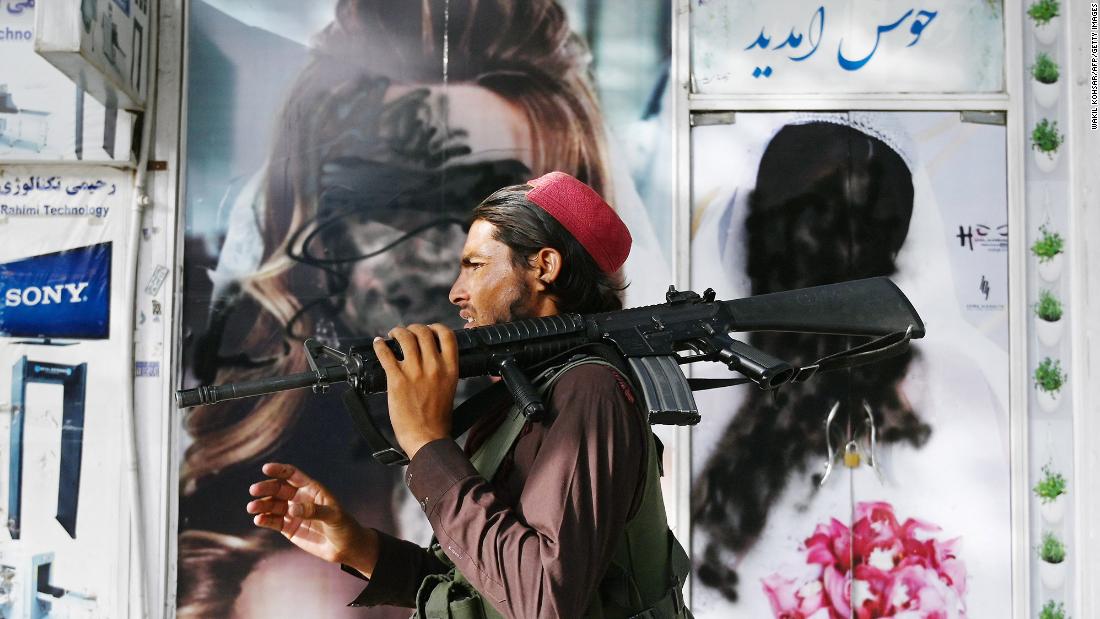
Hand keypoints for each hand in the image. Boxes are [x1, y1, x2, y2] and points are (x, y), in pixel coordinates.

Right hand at [247, 462, 378, 575]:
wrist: (344, 547)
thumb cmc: (343, 526)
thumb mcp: (333, 516)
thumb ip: (313, 511)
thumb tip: (292, 508)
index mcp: (311, 489)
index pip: (292, 475)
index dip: (279, 470)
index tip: (266, 468)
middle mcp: (299, 498)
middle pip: (278, 489)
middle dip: (266, 488)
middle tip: (254, 490)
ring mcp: (292, 513)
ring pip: (273, 505)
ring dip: (261, 505)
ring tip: (252, 508)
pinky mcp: (288, 528)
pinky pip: (273, 521)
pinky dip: (265, 519)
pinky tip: (258, 520)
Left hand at [373, 323, 458, 458]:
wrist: (427, 438)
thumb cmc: (438, 420)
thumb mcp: (449, 389)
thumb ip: (443, 372)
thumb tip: (432, 360)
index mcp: (450, 369)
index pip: (447, 335)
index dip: (436, 328)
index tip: (428, 330)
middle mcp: (434, 366)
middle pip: (423, 332)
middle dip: (413, 328)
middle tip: (406, 333)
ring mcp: (415, 372)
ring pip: (405, 338)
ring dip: (397, 332)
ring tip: (392, 335)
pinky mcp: (397, 380)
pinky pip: (385, 354)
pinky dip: (380, 346)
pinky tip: (378, 344)